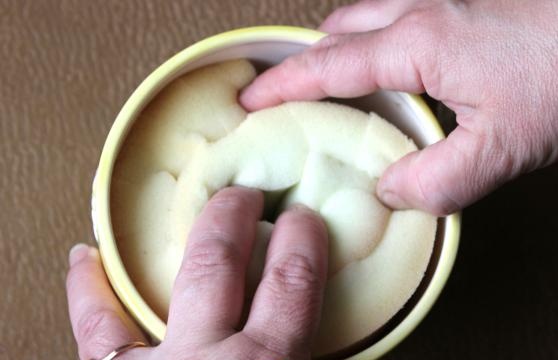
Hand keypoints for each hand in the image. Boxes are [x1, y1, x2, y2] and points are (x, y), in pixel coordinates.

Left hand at [66, 187, 327, 359]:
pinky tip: (84, 259)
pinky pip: (96, 329)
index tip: (303, 218)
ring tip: (198, 206)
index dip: (301, 239)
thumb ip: (305, 353)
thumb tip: (316, 331)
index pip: (291, 280)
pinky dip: (87, 291)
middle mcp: (210, 356)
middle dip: (236, 215)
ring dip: (182, 239)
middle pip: (222, 261)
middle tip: (246, 194)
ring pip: (158, 284)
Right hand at [240, 0, 557, 214]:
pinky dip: (377, 37)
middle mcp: (422, 11)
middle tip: (288, 91)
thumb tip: (391, 190)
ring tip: (333, 80)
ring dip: (341, 44)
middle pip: (339, 28)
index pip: (327, 66)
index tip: (249, 98)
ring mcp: (446, 0)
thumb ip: (437, 180)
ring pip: (368, 14)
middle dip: (305, 58)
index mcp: (417, 44)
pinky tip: (396, 64)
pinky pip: (399, 13)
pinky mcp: (469, 4)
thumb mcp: (502, 147)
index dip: (282, 85)